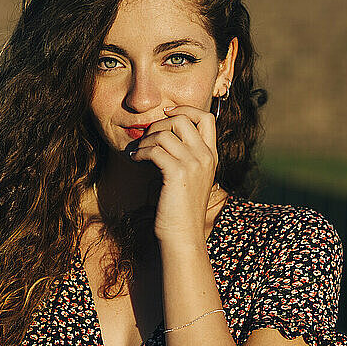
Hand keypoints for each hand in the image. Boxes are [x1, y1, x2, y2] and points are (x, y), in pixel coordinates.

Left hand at [129, 105, 217, 241]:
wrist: (183, 236)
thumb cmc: (180, 210)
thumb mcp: (188, 178)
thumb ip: (182, 157)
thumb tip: (160, 135)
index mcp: (211, 156)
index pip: (206, 118)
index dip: (185, 109)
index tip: (167, 113)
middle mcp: (206, 157)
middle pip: (183, 119)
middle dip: (159, 124)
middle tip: (146, 139)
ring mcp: (194, 164)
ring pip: (164, 133)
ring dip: (145, 140)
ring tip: (137, 152)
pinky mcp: (178, 173)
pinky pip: (154, 150)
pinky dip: (140, 152)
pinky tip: (135, 160)